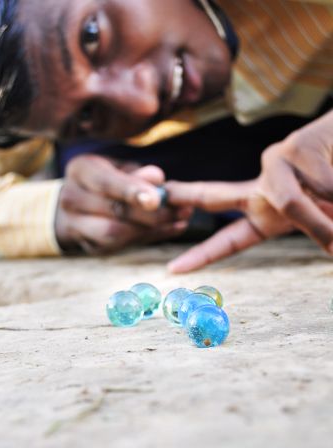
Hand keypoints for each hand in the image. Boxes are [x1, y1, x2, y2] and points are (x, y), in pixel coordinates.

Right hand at [55, 154, 190, 253]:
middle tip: (182, 210)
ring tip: (180, 220)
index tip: (157, 198)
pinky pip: (121, 245)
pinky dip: (149, 237)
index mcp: (80, 170)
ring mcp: (76, 226)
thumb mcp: (121, 167)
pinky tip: (171, 229)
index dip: (132, 191)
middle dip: (151, 213)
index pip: (105, 182)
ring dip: (151, 229)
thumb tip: (157, 177)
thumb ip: (138, 173)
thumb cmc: (107, 179)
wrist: (78, 205)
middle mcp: (71, 198)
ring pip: (114, 233)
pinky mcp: (90, 246)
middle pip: (113, 210)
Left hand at [165, 110, 332, 272]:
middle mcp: (263, 187)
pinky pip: (319, 184)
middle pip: (215, 196)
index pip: (228, 239)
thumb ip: (313, 226)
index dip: (200, 255)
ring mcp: (275, 164)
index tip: (172, 270)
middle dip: (186, 195)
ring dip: (324, 218)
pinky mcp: (295, 146)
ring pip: (291, 203)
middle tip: (161, 194)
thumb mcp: (325, 218)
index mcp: (266, 215)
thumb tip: (329, 244)